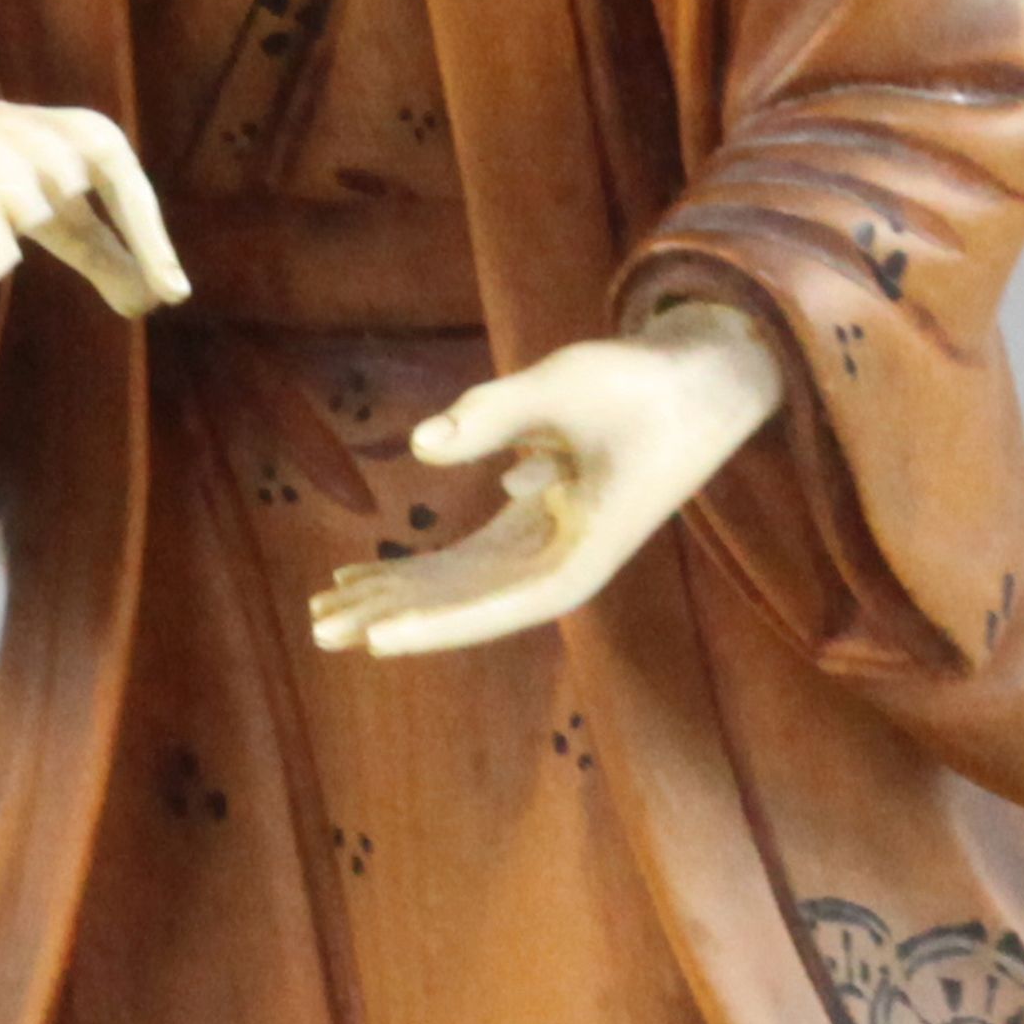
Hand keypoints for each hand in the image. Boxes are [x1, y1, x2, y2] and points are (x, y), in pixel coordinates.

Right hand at [0, 85, 186, 322]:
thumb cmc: (12, 182)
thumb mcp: (66, 215)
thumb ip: (109, 257)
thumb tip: (151, 304)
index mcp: (89, 139)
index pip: (130, 192)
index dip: (153, 244)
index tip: (174, 294)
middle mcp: (46, 139)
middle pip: (72, 204)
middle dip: (78, 230)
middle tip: (87, 252)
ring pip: (30, 211)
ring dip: (21, 218)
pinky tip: (4, 265)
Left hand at [308, 301, 783, 659]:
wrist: (704, 381)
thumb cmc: (645, 385)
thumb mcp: (568, 386)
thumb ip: (495, 412)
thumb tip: (421, 445)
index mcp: (581, 559)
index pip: (496, 607)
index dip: (435, 625)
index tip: (377, 641)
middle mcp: (560, 567)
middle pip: (464, 607)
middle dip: (393, 617)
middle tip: (320, 631)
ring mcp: (545, 548)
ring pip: (456, 586)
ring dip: (393, 597)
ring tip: (324, 612)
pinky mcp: (533, 525)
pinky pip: (462, 559)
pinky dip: (413, 566)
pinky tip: (361, 574)